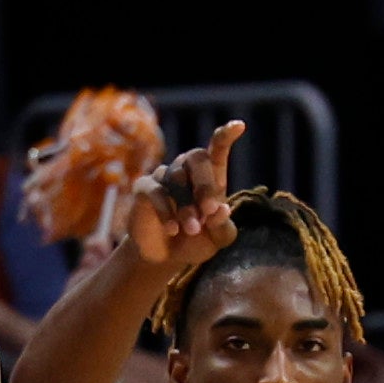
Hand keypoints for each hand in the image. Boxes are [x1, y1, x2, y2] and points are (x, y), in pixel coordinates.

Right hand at [125, 119, 248, 270]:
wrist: (166, 257)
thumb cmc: (196, 241)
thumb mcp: (217, 239)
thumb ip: (223, 226)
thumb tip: (222, 209)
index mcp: (211, 176)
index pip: (217, 149)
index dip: (226, 136)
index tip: (239, 125)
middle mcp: (186, 170)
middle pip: (197, 158)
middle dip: (205, 185)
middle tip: (209, 211)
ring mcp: (163, 176)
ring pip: (177, 179)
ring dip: (187, 206)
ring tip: (192, 230)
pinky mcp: (144, 188)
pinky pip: (156, 192)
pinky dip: (167, 212)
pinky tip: (173, 230)